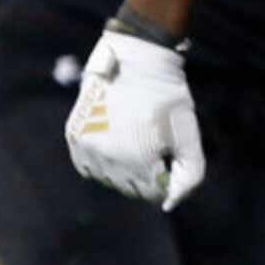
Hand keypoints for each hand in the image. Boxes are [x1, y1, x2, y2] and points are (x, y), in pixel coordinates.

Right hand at [65, 29, 204, 211]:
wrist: (136, 59)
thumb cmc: (168, 98)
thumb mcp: (189, 136)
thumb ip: (189, 175)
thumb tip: (168, 205)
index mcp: (139, 160)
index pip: (153, 193)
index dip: (165, 175)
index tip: (167, 151)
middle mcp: (109, 158)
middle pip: (130, 188)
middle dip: (144, 174)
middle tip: (151, 143)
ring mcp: (88, 146)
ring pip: (107, 179)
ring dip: (122, 169)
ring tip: (133, 140)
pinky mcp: (74, 135)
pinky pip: (86, 166)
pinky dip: (100, 162)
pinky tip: (113, 142)